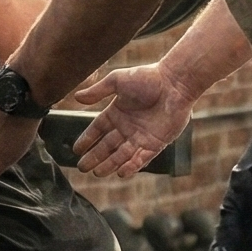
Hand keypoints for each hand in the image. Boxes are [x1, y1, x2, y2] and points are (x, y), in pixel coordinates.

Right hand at [70, 63, 193, 179]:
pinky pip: (142, 158)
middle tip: (83, 167)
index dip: (87, 139)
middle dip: (95, 157)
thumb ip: (97, 91)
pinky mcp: (156, 143)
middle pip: (107, 146)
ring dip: (109, 164)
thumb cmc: (147, 77)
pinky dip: (131, 166)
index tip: (76, 150)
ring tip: (97, 173)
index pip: (97, 129)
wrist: (175, 83)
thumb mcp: (117, 80)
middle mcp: (127, 126)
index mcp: (117, 112)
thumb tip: (76, 97)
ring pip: (121, 155)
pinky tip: (120, 173)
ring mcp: (141, 136)